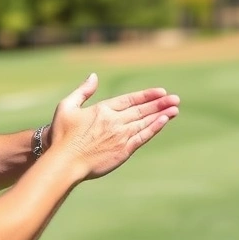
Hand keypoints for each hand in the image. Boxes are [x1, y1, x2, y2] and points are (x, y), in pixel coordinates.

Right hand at [48, 73, 179, 180]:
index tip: (161, 91)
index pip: (129, 99)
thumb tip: (93, 76)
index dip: (146, 95)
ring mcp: (121, 136)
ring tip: (175, 109)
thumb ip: (82, 91)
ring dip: (161, 115)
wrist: (65, 162)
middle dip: (160, 103)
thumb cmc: (62, 136)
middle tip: (176, 99)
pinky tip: (164, 122)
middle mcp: (115, 121)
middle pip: (141, 110)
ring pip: (145, 123)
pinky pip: (143, 137)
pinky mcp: (123, 151)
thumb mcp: (67, 107)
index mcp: (102, 110)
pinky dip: (154, 129)